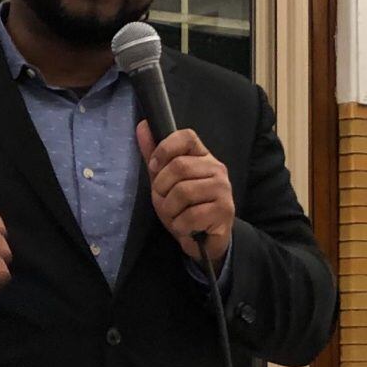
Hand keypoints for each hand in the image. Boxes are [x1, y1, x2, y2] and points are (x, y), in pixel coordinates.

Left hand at [139, 123, 233, 264]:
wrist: (204, 240)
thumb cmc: (185, 208)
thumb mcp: (164, 182)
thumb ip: (155, 155)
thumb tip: (142, 125)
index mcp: (203, 157)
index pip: (186, 137)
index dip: (165, 149)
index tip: (154, 167)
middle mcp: (217, 168)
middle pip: (179, 166)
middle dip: (162, 189)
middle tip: (165, 201)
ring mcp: (223, 189)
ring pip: (183, 192)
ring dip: (170, 210)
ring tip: (176, 216)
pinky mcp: (224, 211)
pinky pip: (191, 215)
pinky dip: (180, 225)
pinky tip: (186, 228)